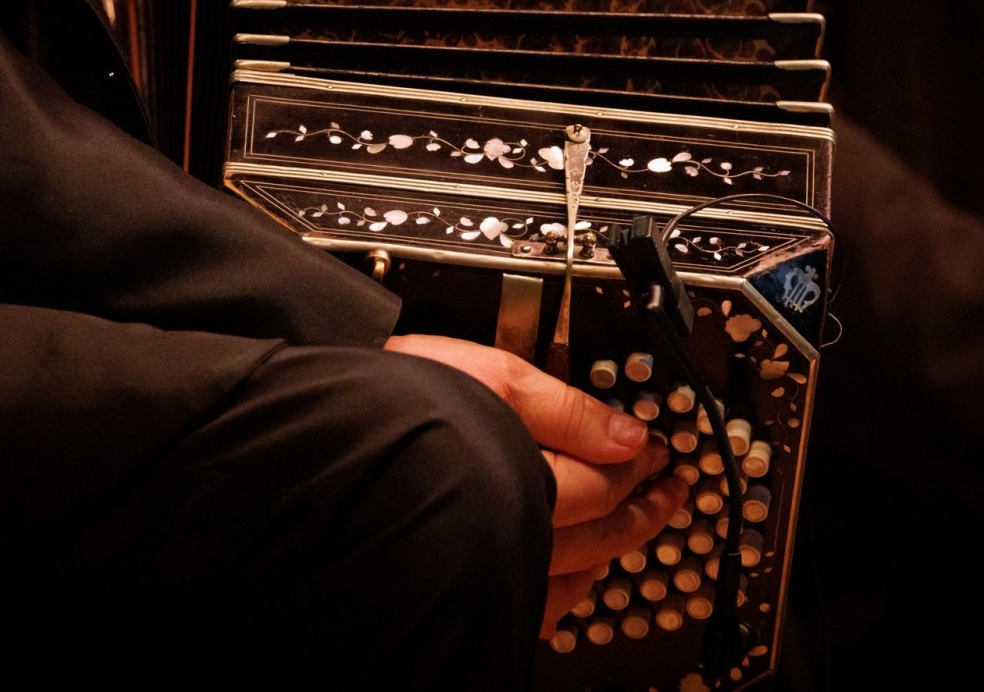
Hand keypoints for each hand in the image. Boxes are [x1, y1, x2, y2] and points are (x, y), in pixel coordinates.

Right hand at [384, 333, 688, 636]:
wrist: (314, 449)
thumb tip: (629, 434)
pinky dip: (563, 589)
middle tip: (668, 490)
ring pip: (575, 572)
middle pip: (601, 529)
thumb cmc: (392, 407)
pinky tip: (570, 577)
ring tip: (631, 529)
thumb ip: (565, 408)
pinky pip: (535, 605)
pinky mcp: (467, 588)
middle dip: (642, 507)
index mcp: (531, 473)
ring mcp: (493, 566)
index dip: (642, 461)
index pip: (608, 478)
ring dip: (611, 550)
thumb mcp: (489, 377)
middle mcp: (517, 530)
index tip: (659, 449)